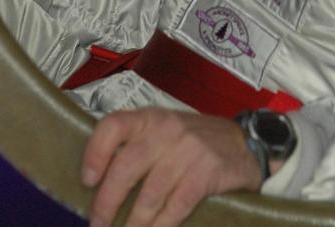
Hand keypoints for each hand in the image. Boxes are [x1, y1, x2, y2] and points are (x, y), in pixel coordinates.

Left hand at [81, 108, 261, 226]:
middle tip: (98, 224)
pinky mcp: (207, 172)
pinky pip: (176, 206)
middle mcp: (167, 130)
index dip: (95, 153)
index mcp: (151, 118)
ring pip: (150, 194)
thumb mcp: (166, 132)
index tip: (87, 180)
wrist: (246, 144)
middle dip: (107, 202)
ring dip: (133, 223)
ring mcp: (189, 150)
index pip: (113, 126)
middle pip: (126, 166)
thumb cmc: (196, 142)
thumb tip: (98, 182)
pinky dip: (161, 225)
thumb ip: (137, 145)